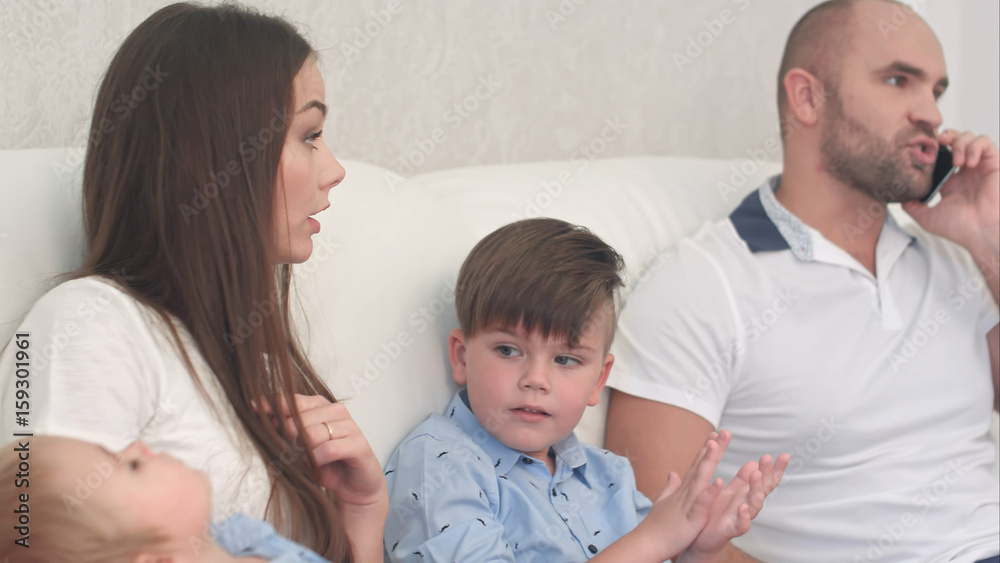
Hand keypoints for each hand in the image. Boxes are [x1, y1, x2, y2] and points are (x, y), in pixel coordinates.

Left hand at [264, 394, 387, 510]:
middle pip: (298, 420)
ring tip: (313, 462)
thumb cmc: (328, 466)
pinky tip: (321, 465)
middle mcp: (336, 411)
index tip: (256, 408)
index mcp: (321, 406)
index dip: (273, 406)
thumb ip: (284, 428)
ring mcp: (349, 426)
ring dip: (307, 453)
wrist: (356, 488)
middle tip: (301, 454)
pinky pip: (327, 449)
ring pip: (312, 434)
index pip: (292, 399)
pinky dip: (319, 461)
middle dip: (293, 440)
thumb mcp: (300, 446)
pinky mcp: (358, 444)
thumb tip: (259, 409)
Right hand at [633, 431, 729, 558]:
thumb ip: (670, 487)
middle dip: (712, 449)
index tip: (714, 435)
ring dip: (708, 461)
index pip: (696, 466)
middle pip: (700, 466)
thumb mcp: (664, 502)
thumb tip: (672, 473)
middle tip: (723, 431)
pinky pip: (701, 504)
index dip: (705, 450)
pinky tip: (719, 482)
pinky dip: (709, 492)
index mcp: (683, 490)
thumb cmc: (656, 526)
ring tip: (715, 444)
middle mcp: (685, 492)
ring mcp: (687, 503)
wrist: (646, 543)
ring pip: (700, 479)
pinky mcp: (691, 518)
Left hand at [684, 452, 789, 559]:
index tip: (784, 455)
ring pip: (754, 504)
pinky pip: (741, 525)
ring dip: (756, 489)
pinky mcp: (731, 529)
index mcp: (746, 495)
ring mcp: (741, 517)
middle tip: (767, 458)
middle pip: (763, 489)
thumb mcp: (731, 492)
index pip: (765, 480)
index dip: (775, 469)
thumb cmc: (718, 514)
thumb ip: (742, 479)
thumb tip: (754, 462)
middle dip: (768, 474)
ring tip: (756, 475)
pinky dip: (743, 516)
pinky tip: (743, 507)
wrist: (702, 538)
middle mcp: (747, 504)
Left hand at [902, 130, 999, 256]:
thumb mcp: (928, 218)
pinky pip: (985, 143)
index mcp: (951, 181)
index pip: (940, 155)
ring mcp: (979, 167)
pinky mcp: (993, 164)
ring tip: (956, 161)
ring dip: (960, 142)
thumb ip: (913, 207)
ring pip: (970, 138)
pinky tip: (968, 162)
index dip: (932, 148)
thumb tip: (900, 198)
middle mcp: (965, 172)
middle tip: (938, 144)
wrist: (982, 233)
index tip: (922, 150)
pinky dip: (975, 146)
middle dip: (945, 137)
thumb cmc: (961, 228)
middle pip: (955, 140)